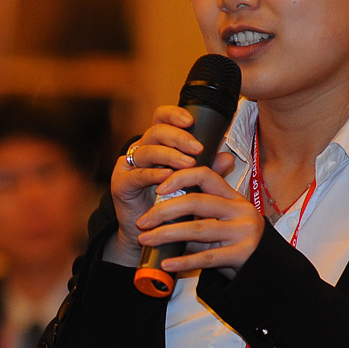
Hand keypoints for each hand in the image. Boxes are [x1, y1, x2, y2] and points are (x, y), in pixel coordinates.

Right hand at [106, 105, 202, 265]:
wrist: (151, 233)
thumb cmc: (171, 203)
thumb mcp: (193, 183)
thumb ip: (207, 169)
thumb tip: (228, 157)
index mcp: (157, 144)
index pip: (161, 118)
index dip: (173, 115)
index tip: (191, 120)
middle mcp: (140, 150)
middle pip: (155, 131)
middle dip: (178, 137)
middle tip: (197, 148)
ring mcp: (128, 166)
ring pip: (146, 151)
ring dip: (169, 155)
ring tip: (188, 164)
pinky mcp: (120, 184)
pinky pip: (136, 175)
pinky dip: (152, 174)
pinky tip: (167, 176)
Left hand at [133, 152, 262, 279]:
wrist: (267, 269)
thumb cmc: (238, 243)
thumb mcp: (223, 221)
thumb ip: (199, 212)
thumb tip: (160, 206)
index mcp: (235, 198)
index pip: (206, 175)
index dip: (180, 178)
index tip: (158, 188)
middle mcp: (241, 212)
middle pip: (197, 202)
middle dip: (164, 211)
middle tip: (143, 221)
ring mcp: (244, 233)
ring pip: (198, 229)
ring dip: (167, 234)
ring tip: (145, 239)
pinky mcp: (242, 255)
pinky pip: (206, 257)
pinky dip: (183, 261)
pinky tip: (166, 263)